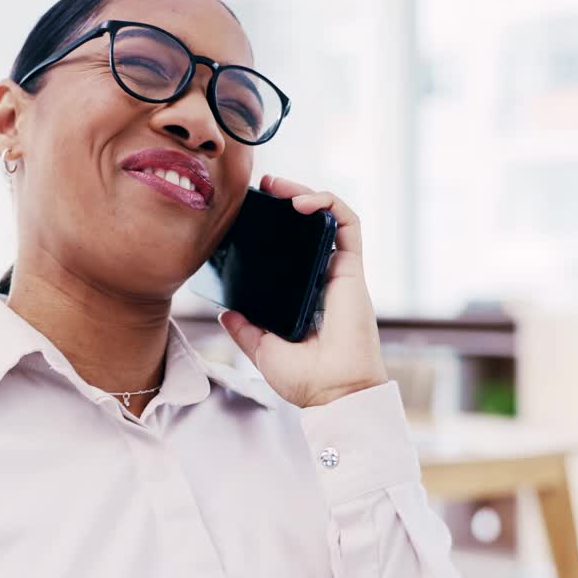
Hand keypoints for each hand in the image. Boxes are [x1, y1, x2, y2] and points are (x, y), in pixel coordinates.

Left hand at [218, 175, 388, 407]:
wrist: (333, 392)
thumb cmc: (306, 379)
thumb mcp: (262, 349)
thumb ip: (245, 330)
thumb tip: (224, 313)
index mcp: (305, 295)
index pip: (293, 249)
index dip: (277, 227)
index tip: (250, 213)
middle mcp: (323, 279)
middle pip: (310, 226)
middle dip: (289, 198)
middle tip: (262, 187)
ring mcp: (339, 272)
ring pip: (330, 217)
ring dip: (307, 192)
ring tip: (278, 185)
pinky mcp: (352, 269)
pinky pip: (348, 224)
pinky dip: (328, 204)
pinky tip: (302, 201)